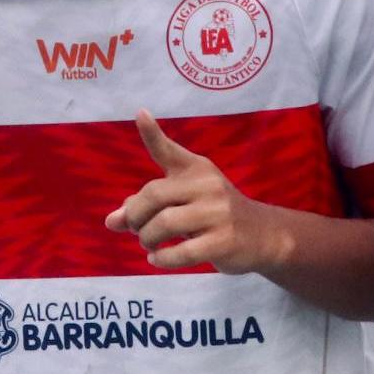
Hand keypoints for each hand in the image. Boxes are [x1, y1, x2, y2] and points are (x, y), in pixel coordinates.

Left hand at [103, 111, 294, 273]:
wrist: (263, 235)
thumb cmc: (213, 214)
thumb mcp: (183, 202)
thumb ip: (145, 207)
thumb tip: (110, 221)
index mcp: (196, 169)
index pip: (169, 150)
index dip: (152, 133)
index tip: (139, 113)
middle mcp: (207, 185)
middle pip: (153, 195)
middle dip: (135, 216)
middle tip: (135, 229)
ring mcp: (218, 213)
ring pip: (164, 224)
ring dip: (147, 239)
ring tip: (148, 245)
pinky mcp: (223, 241)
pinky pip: (182, 252)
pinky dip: (162, 259)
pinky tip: (157, 259)